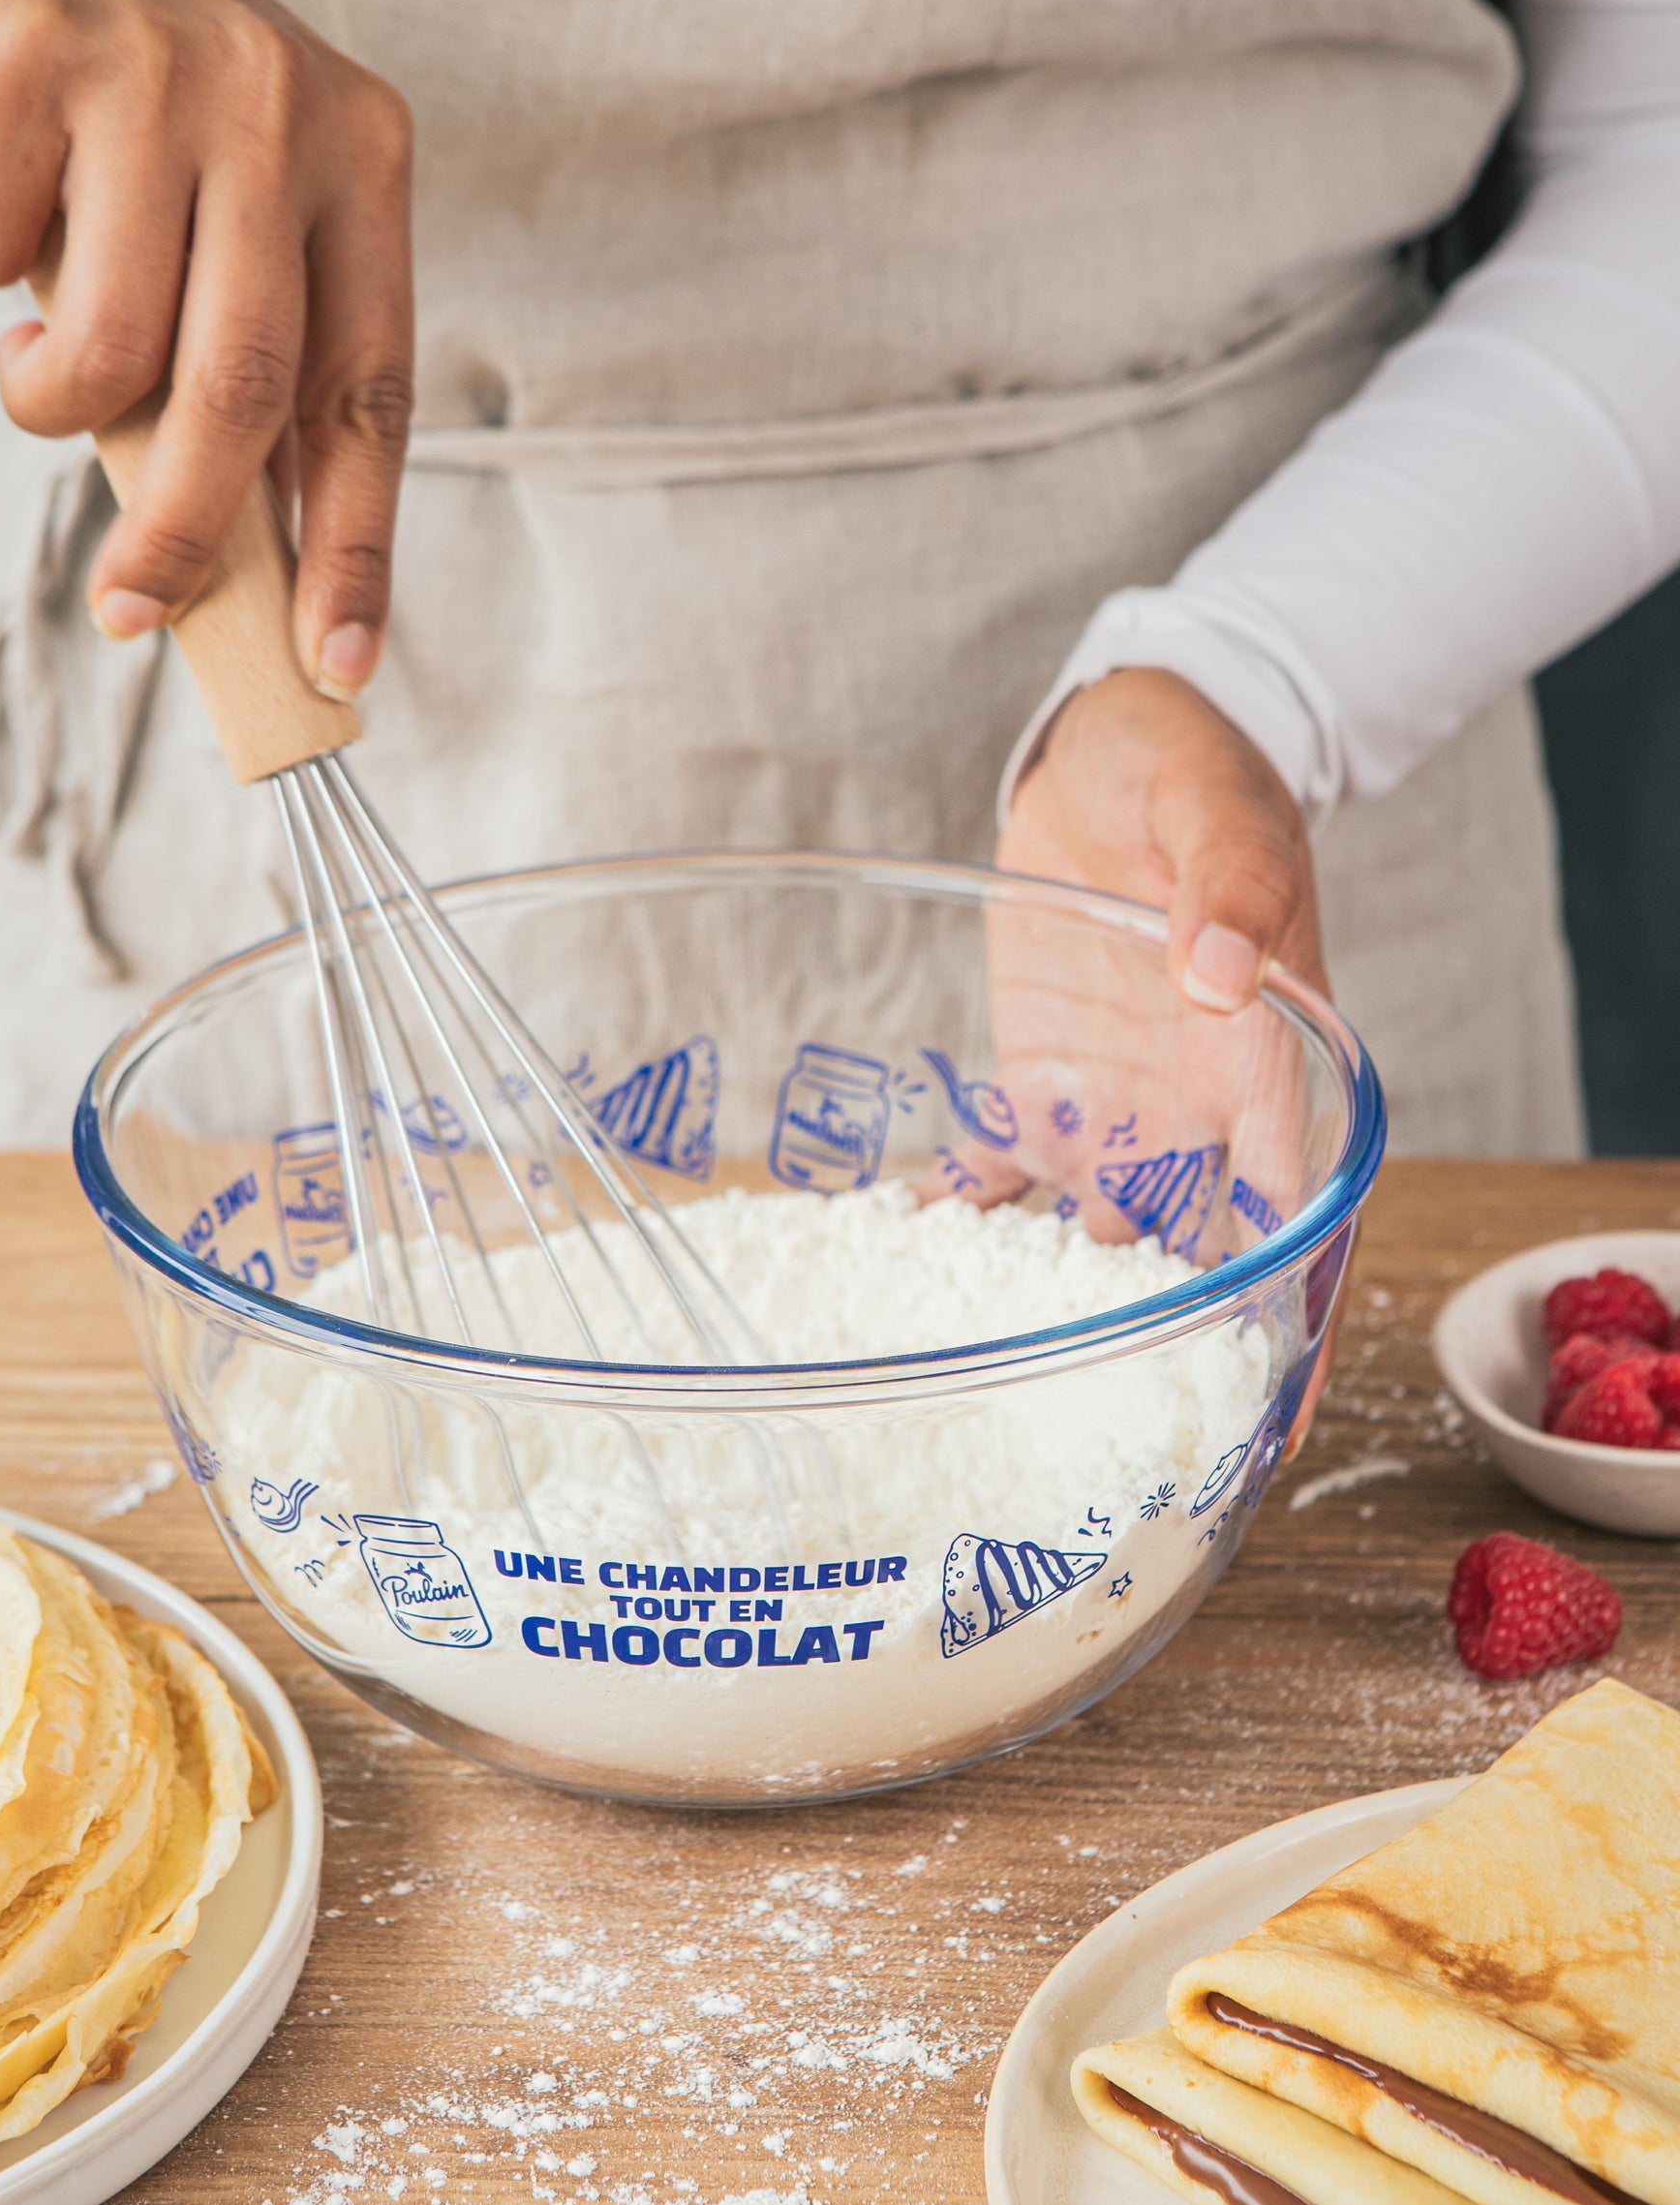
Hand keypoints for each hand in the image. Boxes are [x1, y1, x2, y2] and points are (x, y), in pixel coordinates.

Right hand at [0, 0, 413, 699]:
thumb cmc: (151, 135)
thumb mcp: (242, 227)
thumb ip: (261, 371)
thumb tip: (260, 580)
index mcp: (366, 164)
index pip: (372, 392)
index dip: (358, 543)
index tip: (338, 664)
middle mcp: (281, 109)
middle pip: (245, 387)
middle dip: (184, 531)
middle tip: (132, 613)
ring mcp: (160, 73)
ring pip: (110, 345)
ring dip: (51, 403)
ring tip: (42, 371)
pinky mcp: (34, 56)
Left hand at [933, 668, 1345, 1448]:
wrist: (1114, 747)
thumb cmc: (1192, 768)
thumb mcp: (1217, 809)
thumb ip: (1229, 890)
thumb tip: (1221, 978)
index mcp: (1267, 1060)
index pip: (1294, 1207)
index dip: (1287, 1312)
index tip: (1269, 1410)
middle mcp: (1197, 1110)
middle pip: (1198, 1259)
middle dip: (1167, 1354)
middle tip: (1115, 1457)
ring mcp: (1117, 1106)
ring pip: (1093, 1239)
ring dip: (1053, 1310)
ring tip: (996, 1387)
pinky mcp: (1041, 1082)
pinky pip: (1004, 1175)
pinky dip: (962, 1223)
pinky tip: (909, 1264)